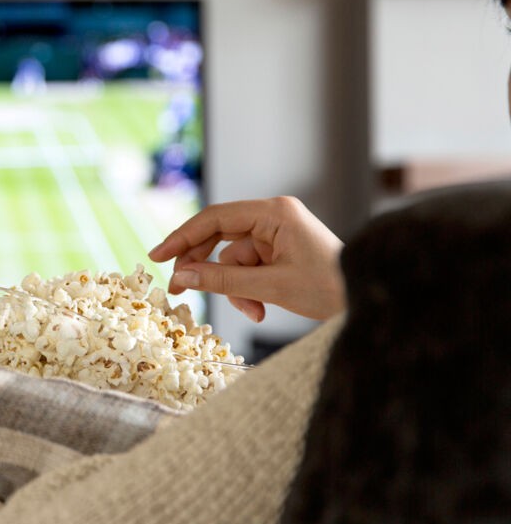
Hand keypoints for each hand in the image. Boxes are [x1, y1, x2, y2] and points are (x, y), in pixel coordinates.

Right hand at [147, 196, 344, 321]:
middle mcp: (273, 216)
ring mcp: (276, 234)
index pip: (214, 218)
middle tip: (179, 290)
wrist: (367, 299)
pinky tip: (260, 308)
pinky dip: (247, 291)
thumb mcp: (270, 287)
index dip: (182, 237)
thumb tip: (182, 276)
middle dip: (204, 267)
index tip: (157, 256)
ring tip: (252, 311)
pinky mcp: (279, 251)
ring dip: (234, 288)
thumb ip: (222, 280)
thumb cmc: (330, 289)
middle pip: (218, 237)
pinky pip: (246, 269)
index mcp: (275, 212)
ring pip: (231, 259)